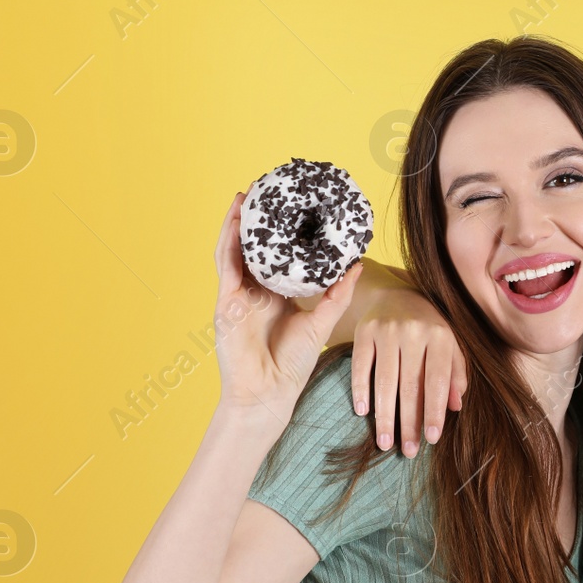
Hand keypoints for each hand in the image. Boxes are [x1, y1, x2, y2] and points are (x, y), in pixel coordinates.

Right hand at [212, 192, 364, 426]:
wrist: (269, 394)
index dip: (281, 232)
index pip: (277, 256)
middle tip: (266, 188)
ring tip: (246, 196)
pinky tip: (235, 221)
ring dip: (237, 223)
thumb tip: (357, 267)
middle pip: (252, 248)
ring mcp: (237, 296)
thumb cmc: (291, 364)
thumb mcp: (320, 322)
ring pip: (233, 251)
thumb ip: (337, 295)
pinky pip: (226, 266)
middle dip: (256, 220)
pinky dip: (229, 242)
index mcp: (275, 295)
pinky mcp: (226, 303)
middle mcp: (253, 292)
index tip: (293, 206)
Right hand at [350, 287, 466, 456]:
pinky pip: (361, 365)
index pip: (438, 381)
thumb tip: (456, 407)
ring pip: (385, 380)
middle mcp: (414, 332)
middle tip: (408, 450)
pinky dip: (360, 389)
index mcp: (440, 336)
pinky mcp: (364, 330)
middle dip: (409, 422)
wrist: (396, 293)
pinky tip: (362, 412)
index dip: (434, 412)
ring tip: (384, 443)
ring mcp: (386, 330)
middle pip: (411, 385)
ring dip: (384, 415)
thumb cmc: (429, 327)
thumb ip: (456, 373)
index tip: (431, 439)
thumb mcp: (450, 344)